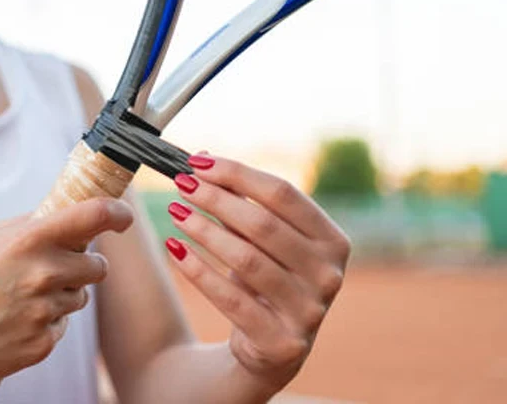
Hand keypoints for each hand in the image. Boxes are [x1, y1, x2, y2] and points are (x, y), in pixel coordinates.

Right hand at [0, 197, 133, 397]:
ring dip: (62, 294)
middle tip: (53, 267)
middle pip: (97, 265)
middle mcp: (43, 274)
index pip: (94, 216)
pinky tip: (13, 322)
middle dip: (82, 264)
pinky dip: (45, 322)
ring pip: (80, 297)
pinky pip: (62, 326)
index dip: (116, 213)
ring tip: (20, 298)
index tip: (121, 216)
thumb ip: (28, 226)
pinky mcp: (43, 345)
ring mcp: (45, 313)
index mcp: (29, 240)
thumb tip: (64, 217)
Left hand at [165, 153, 350, 394]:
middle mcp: (328, 275)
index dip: (237, 173)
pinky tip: (174, 248)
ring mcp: (309, 311)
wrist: (272, 349)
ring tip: (175, 211)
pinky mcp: (281, 341)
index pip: (283, 194)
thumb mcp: (262, 241)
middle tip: (181, 184)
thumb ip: (241, 202)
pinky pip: (231, 299)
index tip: (198, 162)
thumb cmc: (267, 279)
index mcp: (332, 241)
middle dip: (216, 199)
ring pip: (246, 260)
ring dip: (204, 231)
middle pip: (263, 224)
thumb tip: (202, 158)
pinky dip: (198, 270)